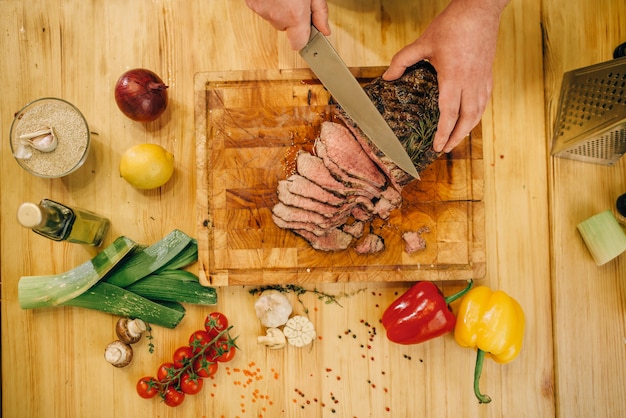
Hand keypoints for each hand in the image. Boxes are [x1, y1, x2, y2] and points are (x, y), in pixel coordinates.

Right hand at [245, 0, 330, 49]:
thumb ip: (320, 12)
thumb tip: (324, 30)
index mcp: (295, 15)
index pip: (298, 44)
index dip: (302, 38)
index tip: (306, 31)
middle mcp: (277, 16)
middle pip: (286, 28)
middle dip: (291, 17)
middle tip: (295, 0)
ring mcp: (262, 10)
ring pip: (273, 17)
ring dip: (279, 8)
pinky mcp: (251, 3)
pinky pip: (263, 8)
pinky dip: (268, 2)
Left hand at [383, 0, 508, 152]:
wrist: (480, 9)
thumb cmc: (453, 25)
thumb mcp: (423, 43)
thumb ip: (403, 61)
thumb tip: (388, 76)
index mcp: (454, 78)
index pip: (449, 114)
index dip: (443, 133)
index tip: (437, 146)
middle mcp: (471, 83)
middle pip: (467, 119)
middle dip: (456, 137)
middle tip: (446, 149)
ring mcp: (482, 80)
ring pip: (478, 112)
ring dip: (468, 129)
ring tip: (457, 138)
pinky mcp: (488, 74)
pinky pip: (484, 101)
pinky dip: (477, 114)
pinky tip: (470, 117)